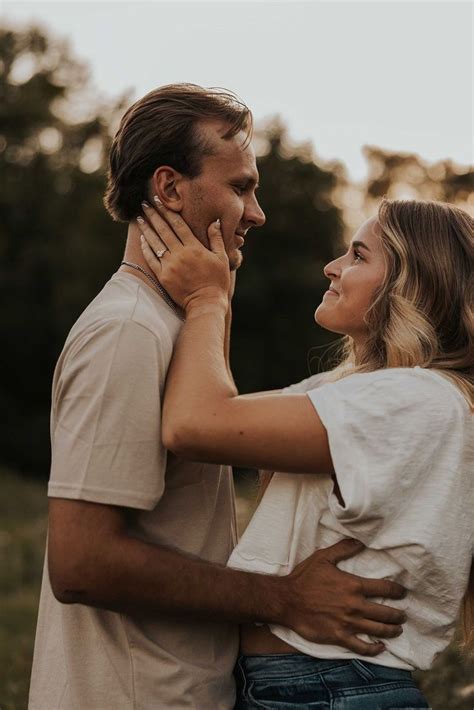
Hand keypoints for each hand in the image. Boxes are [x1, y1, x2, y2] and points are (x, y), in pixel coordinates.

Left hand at [139, 200, 230, 312]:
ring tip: (140, 218)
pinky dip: (146, 248)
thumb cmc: (217, 281)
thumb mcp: (222, 258)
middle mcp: (180, 254)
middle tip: (145, 204)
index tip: (159, 201)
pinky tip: (142, 239)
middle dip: (154, 215)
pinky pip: (151, 259)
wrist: (206, 304)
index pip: (178, 224)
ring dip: (146, 229)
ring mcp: (170, 266)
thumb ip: (216, 239)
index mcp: (194, 247)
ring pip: (155, 243)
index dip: (167, 211)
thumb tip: (214, 222)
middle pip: (164, 230)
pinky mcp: (163, 277)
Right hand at [280, 539, 405, 655]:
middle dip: (398, 615)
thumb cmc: (304, 578)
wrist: (286, 600)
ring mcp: (347, 623)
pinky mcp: (339, 637)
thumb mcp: (323, 557)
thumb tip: (361, 542)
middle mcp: (354, 606)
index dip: (397, 590)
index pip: (383, 589)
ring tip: (398, 630)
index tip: (402, 592)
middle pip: (385, 613)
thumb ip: (343, 549)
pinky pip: (362, 647)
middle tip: (403, 615)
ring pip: (377, 630)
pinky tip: (381, 648)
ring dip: (391, 631)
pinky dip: (374, 649)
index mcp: (353, 586)